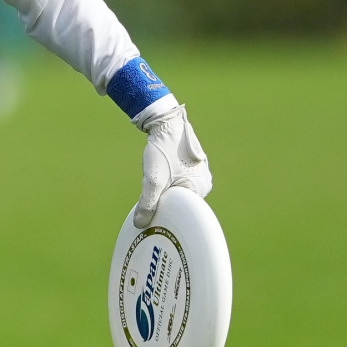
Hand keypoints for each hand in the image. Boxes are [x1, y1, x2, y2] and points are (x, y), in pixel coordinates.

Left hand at [136, 103, 211, 227]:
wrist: (165, 122)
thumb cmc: (163, 151)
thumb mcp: (153, 181)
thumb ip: (148, 204)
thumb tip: (140, 224)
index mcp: (201, 189)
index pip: (182, 211)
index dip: (165, 210)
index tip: (153, 206)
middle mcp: (205, 182)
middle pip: (179, 201)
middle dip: (164, 198)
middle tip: (152, 187)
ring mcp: (200, 173)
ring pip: (177, 190)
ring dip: (164, 188)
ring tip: (156, 175)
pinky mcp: (192, 165)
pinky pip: (178, 180)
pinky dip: (167, 180)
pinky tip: (159, 170)